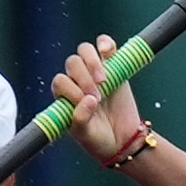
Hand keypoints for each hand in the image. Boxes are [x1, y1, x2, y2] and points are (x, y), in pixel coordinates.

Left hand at [56, 35, 142, 160]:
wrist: (124, 141)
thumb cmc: (98, 139)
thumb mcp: (85, 134)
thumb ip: (80, 119)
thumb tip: (88, 100)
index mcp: (64, 95)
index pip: (61, 80)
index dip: (72, 88)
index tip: (87, 102)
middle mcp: (76, 80)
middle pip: (72, 63)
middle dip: (84, 78)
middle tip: (98, 96)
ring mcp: (95, 71)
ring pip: (85, 51)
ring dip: (93, 63)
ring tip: (104, 81)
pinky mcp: (115, 66)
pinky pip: (106, 46)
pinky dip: (105, 44)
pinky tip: (107, 51)